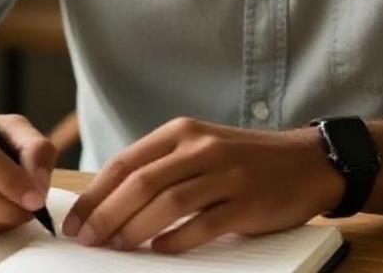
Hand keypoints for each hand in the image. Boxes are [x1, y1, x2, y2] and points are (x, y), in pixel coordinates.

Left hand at [62, 117, 343, 253]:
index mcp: (183, 131)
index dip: (96, 194)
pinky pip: (203, 224)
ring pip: (168, 203)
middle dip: (107, 214)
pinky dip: (176, 240)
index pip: (127, 162)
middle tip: (88, 239)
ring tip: (116, 247)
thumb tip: (108, 200)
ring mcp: (227, 174)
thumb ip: (162, 165)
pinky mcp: (247, 202)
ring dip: (135, 229)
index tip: (76, 220)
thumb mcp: (201, 146)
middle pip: (142, 183)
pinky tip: (159, 250)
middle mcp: (203, 148)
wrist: (306, 162)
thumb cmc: (245, 159)